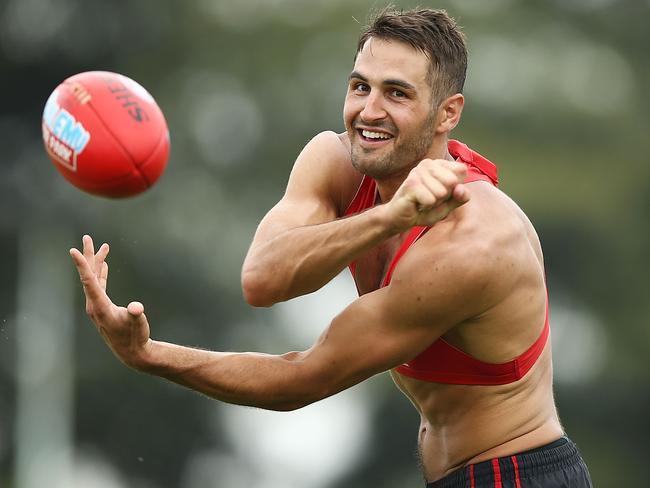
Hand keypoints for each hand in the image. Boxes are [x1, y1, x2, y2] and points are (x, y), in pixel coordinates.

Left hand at [70, 235, 151, 369]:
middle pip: (88, 275)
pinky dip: (102, 272)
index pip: (88, 281)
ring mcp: (98, 305)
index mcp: (100, 307)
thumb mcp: (138, 324)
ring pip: (95, 279)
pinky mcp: (104, 307)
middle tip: (87, 237)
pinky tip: (105, 265)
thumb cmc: (136, 337)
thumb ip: (136, 315)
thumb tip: (136, 308)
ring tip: (103, 246)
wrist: (133, 352)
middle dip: (88, 256)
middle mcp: (95, 305)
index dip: (82, 265)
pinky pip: (100, 285)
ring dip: (98, 262)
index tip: (73, 250)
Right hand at [384, 159, 469, 231]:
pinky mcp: (411, 183)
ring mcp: (417, 171)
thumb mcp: (447, 206)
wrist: (399, 219)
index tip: (442, 193)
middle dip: (445, 196)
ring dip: (434, 203)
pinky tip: (416, 204)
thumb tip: (460, 188)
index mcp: (438, 164)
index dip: (456, 188)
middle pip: (453, 181)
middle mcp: (427, 164)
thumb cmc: (423, 209)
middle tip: (431, 199)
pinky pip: (431, 199)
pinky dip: (426, 206)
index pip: (461, 171)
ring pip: (442, 191)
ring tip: (422, 201)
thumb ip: (460, 197)